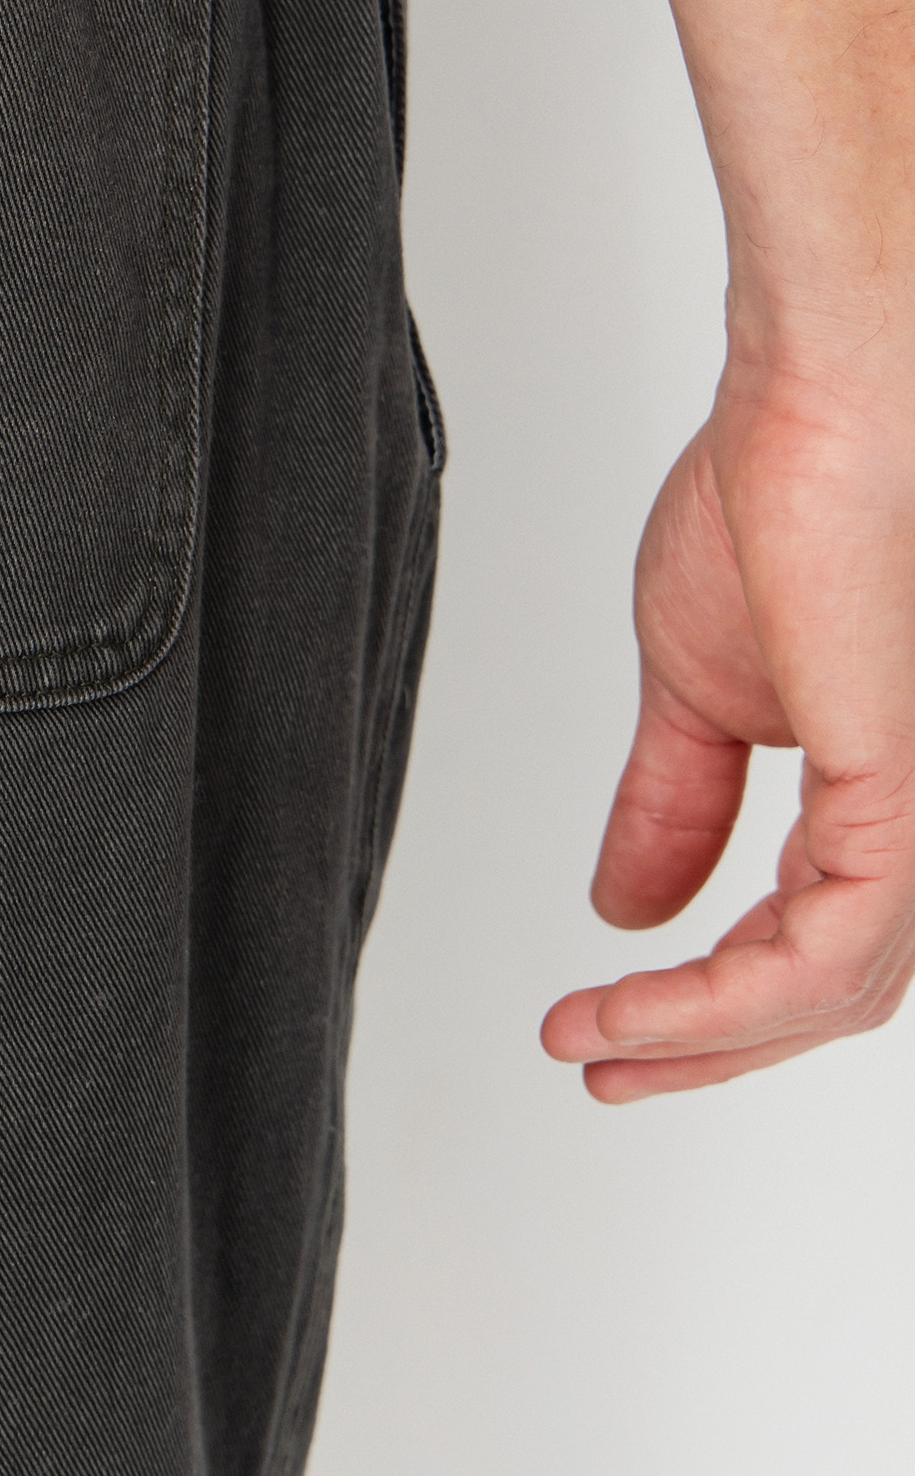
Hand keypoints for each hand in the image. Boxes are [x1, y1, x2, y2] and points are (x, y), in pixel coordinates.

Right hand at [542, 359, 914, 1100]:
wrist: (819, 410)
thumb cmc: (779, 502)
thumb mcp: (699, 696)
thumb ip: (674, 806)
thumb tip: (624, 906)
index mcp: (879, 791)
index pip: (816, 942)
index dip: (710, 1003)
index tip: (601, 1027)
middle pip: (834, 993)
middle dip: (705, 1046)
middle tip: (601, 1065)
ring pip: (831, 992)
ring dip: (695, 1036)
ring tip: (591, 1041)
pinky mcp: (903, 805)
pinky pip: (818, 956)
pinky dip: (714, 1002)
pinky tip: (629, 1005)